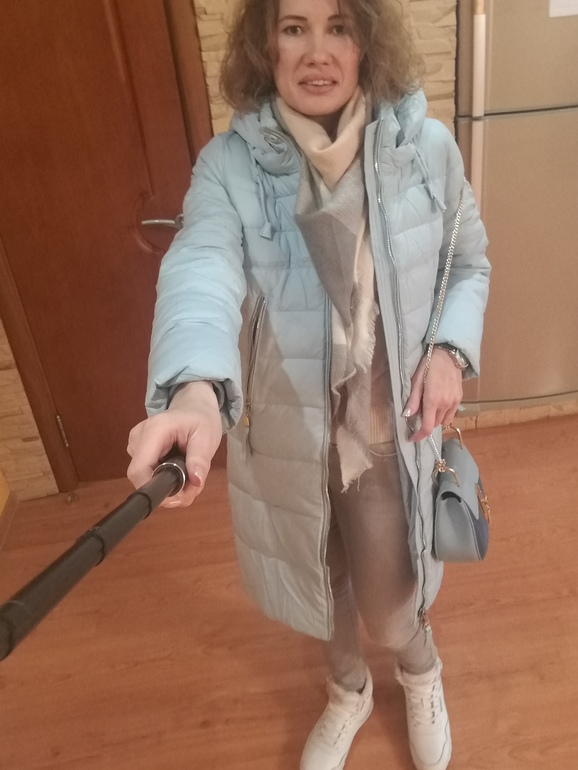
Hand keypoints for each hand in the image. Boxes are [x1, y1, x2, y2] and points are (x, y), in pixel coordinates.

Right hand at [127, 381, 221, 506]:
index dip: (154, 490)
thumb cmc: (201, 419)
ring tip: (189, 476)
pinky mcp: (138, 450)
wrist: (194, 406)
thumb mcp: (207, 436)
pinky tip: (179, 471)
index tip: (178, 497)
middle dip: (166, 491)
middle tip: (191, 489)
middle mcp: (138, 437)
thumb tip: (195, 482)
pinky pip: (147, 473)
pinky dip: (164, 479)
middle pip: (141, 478)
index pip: (139, 470)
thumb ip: (200, 459)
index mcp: (154, 431)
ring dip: (168, 486)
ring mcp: (135, 444)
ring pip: (145, 478)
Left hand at [404, 348, 462, 442]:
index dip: (419, 436)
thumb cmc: (428, 365)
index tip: (412, 439)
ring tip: (429, 408)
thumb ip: (413, 400)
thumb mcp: (416, 380)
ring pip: (444, 421)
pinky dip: (443, 414)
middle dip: (425, 423)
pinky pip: (451, 414)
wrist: (448, 355)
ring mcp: (454, 402)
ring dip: (435, 419)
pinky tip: (438, 404)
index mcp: (432, 401)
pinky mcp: (459, 399)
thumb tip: (406, 415)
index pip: (427, 427)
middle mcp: (445, 404)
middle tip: (419, 412)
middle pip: (434, 424)